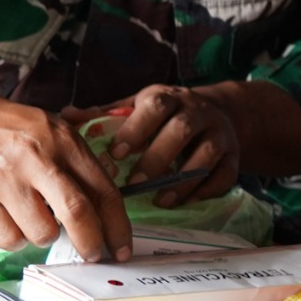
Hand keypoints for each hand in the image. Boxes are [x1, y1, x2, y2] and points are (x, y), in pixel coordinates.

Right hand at [0, 74, 130, 262]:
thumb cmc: (6, 126)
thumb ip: (77, 162)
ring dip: (44, 237)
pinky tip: (8, 221)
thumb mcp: (50, 129)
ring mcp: (4, 180)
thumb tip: (104, 208)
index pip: (104, 190)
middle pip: (78, 213)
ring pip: (41, 232)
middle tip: (93, 255)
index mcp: (64, 141)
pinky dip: (13, 239)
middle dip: (91, 243)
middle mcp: (37, 159)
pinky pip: (7, 238)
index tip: (122, 247)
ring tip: (34, 221)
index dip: (118, 226)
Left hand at [65, 85, 242, 206]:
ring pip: (208, 153)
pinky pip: (225, 175)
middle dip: (159, 157)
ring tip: (161, 200)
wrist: (218, 112)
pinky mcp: (234, 155)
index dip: (136, 129)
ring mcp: (220, 133)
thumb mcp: (138, 107)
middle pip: (183, 129)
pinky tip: (185, 202)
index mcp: (169, 98)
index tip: (116, 152)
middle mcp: (198, 112)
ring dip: (183, 179)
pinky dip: (206, 190)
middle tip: (136, 183)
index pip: (155, 106)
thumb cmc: (165, 115)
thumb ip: (106, 115)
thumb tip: (66, 116)